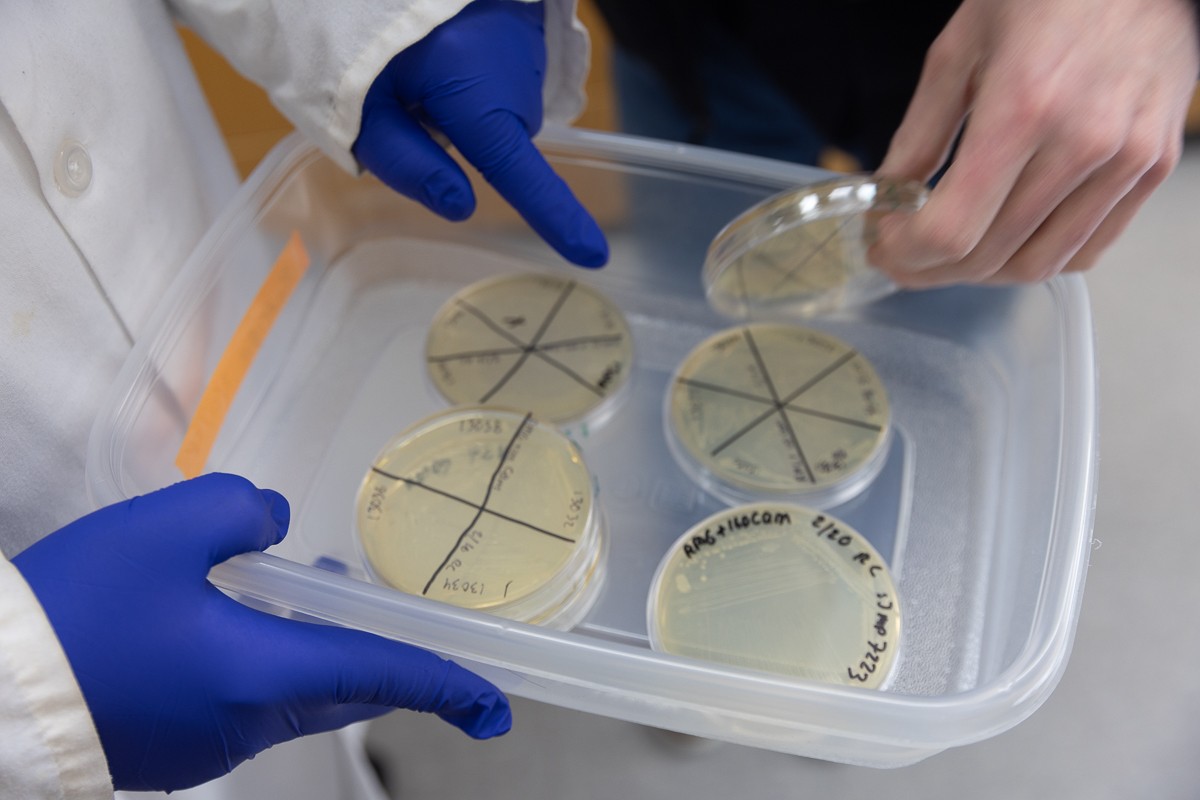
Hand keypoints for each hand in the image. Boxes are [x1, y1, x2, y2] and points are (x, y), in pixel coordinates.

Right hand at [12, 473, 509, 791]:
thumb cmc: (74, 609)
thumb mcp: (167, 527)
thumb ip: (244, 511)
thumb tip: (276, 528)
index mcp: (262, 675)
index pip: (382, 676)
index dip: (446, 684)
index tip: (494, 702)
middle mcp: (247, 724)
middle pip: (347, 692)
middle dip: (391, 666)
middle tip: (428, 644)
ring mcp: (209, 745)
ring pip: (298, 699)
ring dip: (327, 655)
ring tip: (323, 597)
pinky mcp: (175, 747)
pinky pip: (250, 707)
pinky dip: (273, 667)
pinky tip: (251, 622)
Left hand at [352, 0, 607, 267]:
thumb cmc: (367, 33)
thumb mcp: (362, 107)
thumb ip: (404, 163)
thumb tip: (459, 207)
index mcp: (475, 96)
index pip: (521, 174)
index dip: (556, 218)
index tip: (594, 255)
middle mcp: (514, 75)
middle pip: (498, 139)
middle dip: (458, 131)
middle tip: (408, 95)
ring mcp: (526, 48)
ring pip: (500, 107)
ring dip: (464, 97)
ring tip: (422, 58)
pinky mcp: (527, 30)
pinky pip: (505, 77)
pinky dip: (476, 72)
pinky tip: (445, 44)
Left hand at [870, 0, 1199, 285]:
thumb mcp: (959, 50)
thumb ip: (918, 134)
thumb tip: (886, 197)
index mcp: (1023, 108)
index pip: (951, 230)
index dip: (902, 252)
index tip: (880, 242)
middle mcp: (1083, 143)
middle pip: (988, 257)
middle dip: (927, 269)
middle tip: (899, 253)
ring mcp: (1127, 160)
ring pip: (1038, 264)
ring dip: (979, 273)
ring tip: (948, 251)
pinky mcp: (1155, 166)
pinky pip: (1087, 248)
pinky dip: (1036, 257)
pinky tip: (1005, 237)